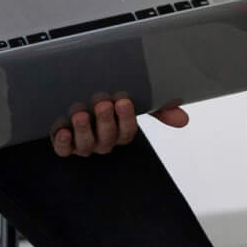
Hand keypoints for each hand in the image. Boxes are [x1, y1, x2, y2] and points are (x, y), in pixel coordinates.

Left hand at [51, 94, 188, 156]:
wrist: (75, 95)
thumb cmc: (107, 100)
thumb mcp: (133, 100)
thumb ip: (157, 108)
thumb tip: (183, 119)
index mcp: (119, 132)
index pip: (126, 132)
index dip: (125, 119)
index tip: (124, 101)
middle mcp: (102, 141)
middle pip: (107, 138)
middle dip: (105, 122)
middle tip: (103, 104)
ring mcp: (82, 144)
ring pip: (85, 146)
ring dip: (84, 131)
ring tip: (81, 115)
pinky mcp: (63, 144)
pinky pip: (63, 150)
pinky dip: (63, 142)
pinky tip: (63, 130)